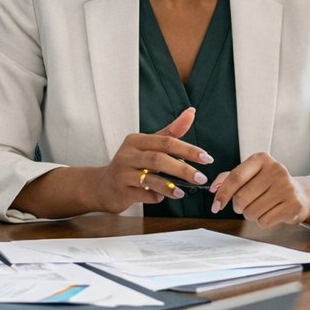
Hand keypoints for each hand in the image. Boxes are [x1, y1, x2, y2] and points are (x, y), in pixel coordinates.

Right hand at [95, 107, 211, 213]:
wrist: (103, 186)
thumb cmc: (131, 163)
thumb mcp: (148, 145)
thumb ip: (170, 131)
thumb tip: (191, 112)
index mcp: (136, 140)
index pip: (166, 141)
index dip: (188, 149)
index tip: (206, 157)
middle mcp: (128, 155)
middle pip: (159, 159)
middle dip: (183, 169)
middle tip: (201, 177)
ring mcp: (122, 173)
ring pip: (150, 178)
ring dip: (170, 186)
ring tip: (184, 192)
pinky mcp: (121, 191)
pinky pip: (141, 194)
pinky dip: (154, 197)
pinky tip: (162, 198)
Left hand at [209, 152, 309, 225]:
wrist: (301, 194)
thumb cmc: (270, 185)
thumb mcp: (251, 175)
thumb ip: (230, 178)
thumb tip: (214, 188)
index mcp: (262, 159)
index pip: (235, 177)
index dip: (222, 194)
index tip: (215, 206)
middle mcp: (276, 169)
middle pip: (241, 197)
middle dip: (238, 207)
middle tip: (244, 206)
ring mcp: (287, 187)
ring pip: (252, 212)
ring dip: (251, 215)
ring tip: (261, 207)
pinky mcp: (293, 204)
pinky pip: (264, 221)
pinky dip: (263, 221)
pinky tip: (272, 213)